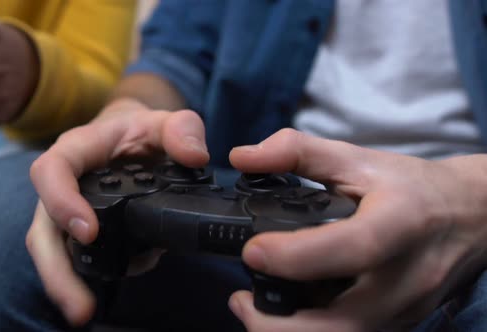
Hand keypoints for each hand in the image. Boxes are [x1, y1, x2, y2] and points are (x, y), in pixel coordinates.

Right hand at [27, 98, 208, 324]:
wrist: (131, 140)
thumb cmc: (140, 131)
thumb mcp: (165, 120)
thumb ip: (182, 129)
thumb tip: (195, 157)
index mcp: (77, 150)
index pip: (52, 171)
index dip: (62, 201)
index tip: (89, 232)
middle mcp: (65, 185)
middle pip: (43, 228)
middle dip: (56, 269)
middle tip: (80, 305)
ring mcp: (68, 211)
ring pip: (54, 250)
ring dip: (66, 284)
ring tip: (85, 312)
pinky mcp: (82, 232)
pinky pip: (76, 257)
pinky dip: (86, 278)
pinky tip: (105, 294)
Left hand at [227, 128, 486, 331]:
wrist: (468, 218)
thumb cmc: (410, 187)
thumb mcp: (358, 159)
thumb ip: (298, 152)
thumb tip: (242, 157)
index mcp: (401, 223)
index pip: (353, 248)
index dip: (297, 255)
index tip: (251, 251)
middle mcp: (407, 277)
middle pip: (344, 323)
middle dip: (279, 325)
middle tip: (240, 300)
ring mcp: (404, 309)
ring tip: (252, 308)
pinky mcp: (396, 324)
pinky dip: (309, 330)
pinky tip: (287, 308)